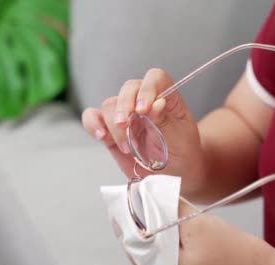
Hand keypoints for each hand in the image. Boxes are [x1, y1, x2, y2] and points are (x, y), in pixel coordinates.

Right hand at [82, 68, 204, 193]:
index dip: (148, 89)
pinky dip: (93, 124)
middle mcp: (144, 102)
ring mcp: (126, 115)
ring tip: (127, 146)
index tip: (145, 109)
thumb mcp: (180, 138)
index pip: (155, 79)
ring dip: (114, 124)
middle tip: (127, 124)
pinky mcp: (110, 130)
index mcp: (166, 98)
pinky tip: (101, 135)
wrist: (172, 175)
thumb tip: (156, 104)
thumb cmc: (181, 154)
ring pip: (110, 105)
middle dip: (125, 105)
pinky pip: (93, 118)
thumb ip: (166, 121)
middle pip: (129, 88)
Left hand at [133, 202, 271, 264]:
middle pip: (140, 246)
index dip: (128, 218)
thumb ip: (168, 208)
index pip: (132, 243)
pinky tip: (167, 217)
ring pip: (152, 248)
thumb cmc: (232, 251)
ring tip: (152, 202)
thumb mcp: (196, 224)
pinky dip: (165, 235)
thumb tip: (148, 192)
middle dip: (140, 220)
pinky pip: (165, 252)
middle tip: (139, 194)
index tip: (127, 195)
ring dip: (153, 226)